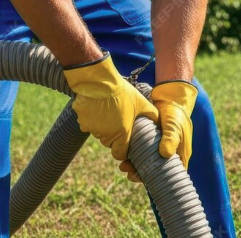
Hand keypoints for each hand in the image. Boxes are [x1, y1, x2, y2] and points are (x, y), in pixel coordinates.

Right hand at [64, 53, 158, 167]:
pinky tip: (96, 107)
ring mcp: (92, 128)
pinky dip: (91, 118)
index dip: (122, 151)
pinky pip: (87, 124)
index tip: (124, 143)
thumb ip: (151, 114)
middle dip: (113, 136)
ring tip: (108, 112)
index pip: (119, 154)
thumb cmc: (122, 92)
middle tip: (117, 122)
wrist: (98, 80)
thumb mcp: (141, 102)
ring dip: (101, 127)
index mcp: (121, 133)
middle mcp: (105, 134)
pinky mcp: (81, 121)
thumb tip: (158, 121)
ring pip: (98, 133)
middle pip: (108, 142)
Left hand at [119, 80, 197, 181]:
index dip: (160, 180)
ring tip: (123, 166)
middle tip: (129, 175)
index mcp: (179, 154)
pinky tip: (123, 156)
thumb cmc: (176, 113)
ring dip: (135, 166)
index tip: (146, 181)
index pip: (172, 173)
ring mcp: (159, 148)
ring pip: (147, 163)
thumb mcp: (174, 125)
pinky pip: (141, 152)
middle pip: (156, 171)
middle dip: (142, 174)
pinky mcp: (150, 141)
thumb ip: (171, 138)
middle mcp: (169, 153)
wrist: (169, 99)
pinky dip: (133, 156)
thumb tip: (165, 154)